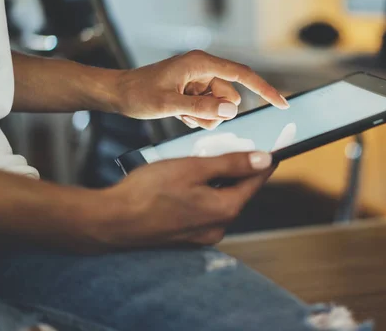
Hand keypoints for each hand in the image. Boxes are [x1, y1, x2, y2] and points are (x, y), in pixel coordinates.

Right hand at [88, 151, 274, 248]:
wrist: (111, 222)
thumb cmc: (148, 192)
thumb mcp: (193, 168)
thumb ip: (231, 164)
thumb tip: (263, 160)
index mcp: (224, 210)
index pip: (255, 181)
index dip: (264, 162)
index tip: (274, 148)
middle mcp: (218, 227)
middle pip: (238, 191)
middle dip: (237, 169)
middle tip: (235, 148)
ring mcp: (202, 235)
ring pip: (220, 199)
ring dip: (218, 180)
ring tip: (204, 161)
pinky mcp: (186, 236)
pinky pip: (204, 209)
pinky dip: (203, 193)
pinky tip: (187, 180)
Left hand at [113, 50, 288, 128]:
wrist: (118, 93)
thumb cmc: (138, 94)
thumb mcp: (169, 104)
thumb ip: (201, 108)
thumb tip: (230, 111)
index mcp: (202, 64)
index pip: (243, 76)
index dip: (265, 90)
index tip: (282, 104)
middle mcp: (204, 69)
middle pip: (231, 98)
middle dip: (215, 112)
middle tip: (188, 115)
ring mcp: (200, 81)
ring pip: (220, 107)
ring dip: (204, 117)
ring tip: (180, 114)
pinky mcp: (195, 90)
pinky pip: (209, 109)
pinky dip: (197, 116)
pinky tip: (178, 114)